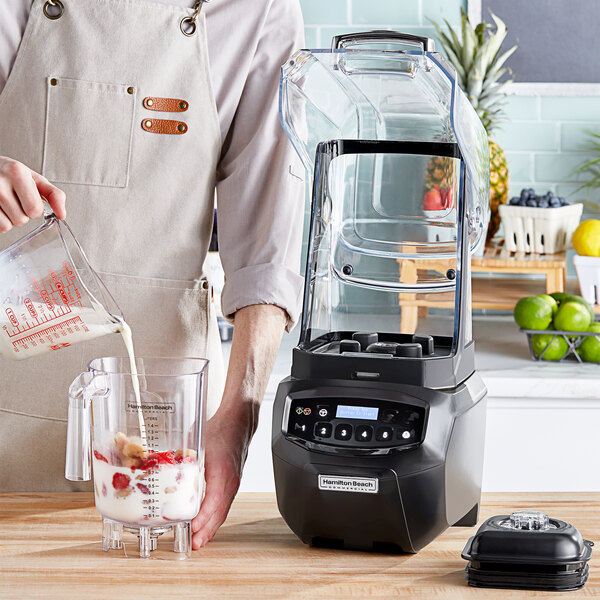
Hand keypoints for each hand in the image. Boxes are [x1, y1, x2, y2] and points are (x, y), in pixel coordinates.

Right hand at [0, 156, 65, 231]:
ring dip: (11, 219)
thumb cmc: (13, 174)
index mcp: (17, 172)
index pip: (35, 209)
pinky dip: (1, 222)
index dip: (36, 210)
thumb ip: (54, 195)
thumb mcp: (36, 179)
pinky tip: (0, 209)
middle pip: (21, 220)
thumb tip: (62, 215)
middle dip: (23, 214)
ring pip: (8, 226)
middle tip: (16, 201)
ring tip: (7, 203)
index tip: (30, 200)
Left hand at [191, 400, 258, 547]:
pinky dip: (215, 516)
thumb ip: (180, 457)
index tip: (193, 529)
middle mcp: (230, 481)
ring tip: (198, 539)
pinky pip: (224, 504)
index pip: (214, 501)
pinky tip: (206, 521)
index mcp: (222, 472)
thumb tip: (159, 465)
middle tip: (194, 544)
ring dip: (211, 526)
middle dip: (207, 530)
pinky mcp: (232, 482)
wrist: (239, 421)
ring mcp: (233, 483)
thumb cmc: (220, 428)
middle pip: (220, 512)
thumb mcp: (196, 442)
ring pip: (223, 510)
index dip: (203, 518)